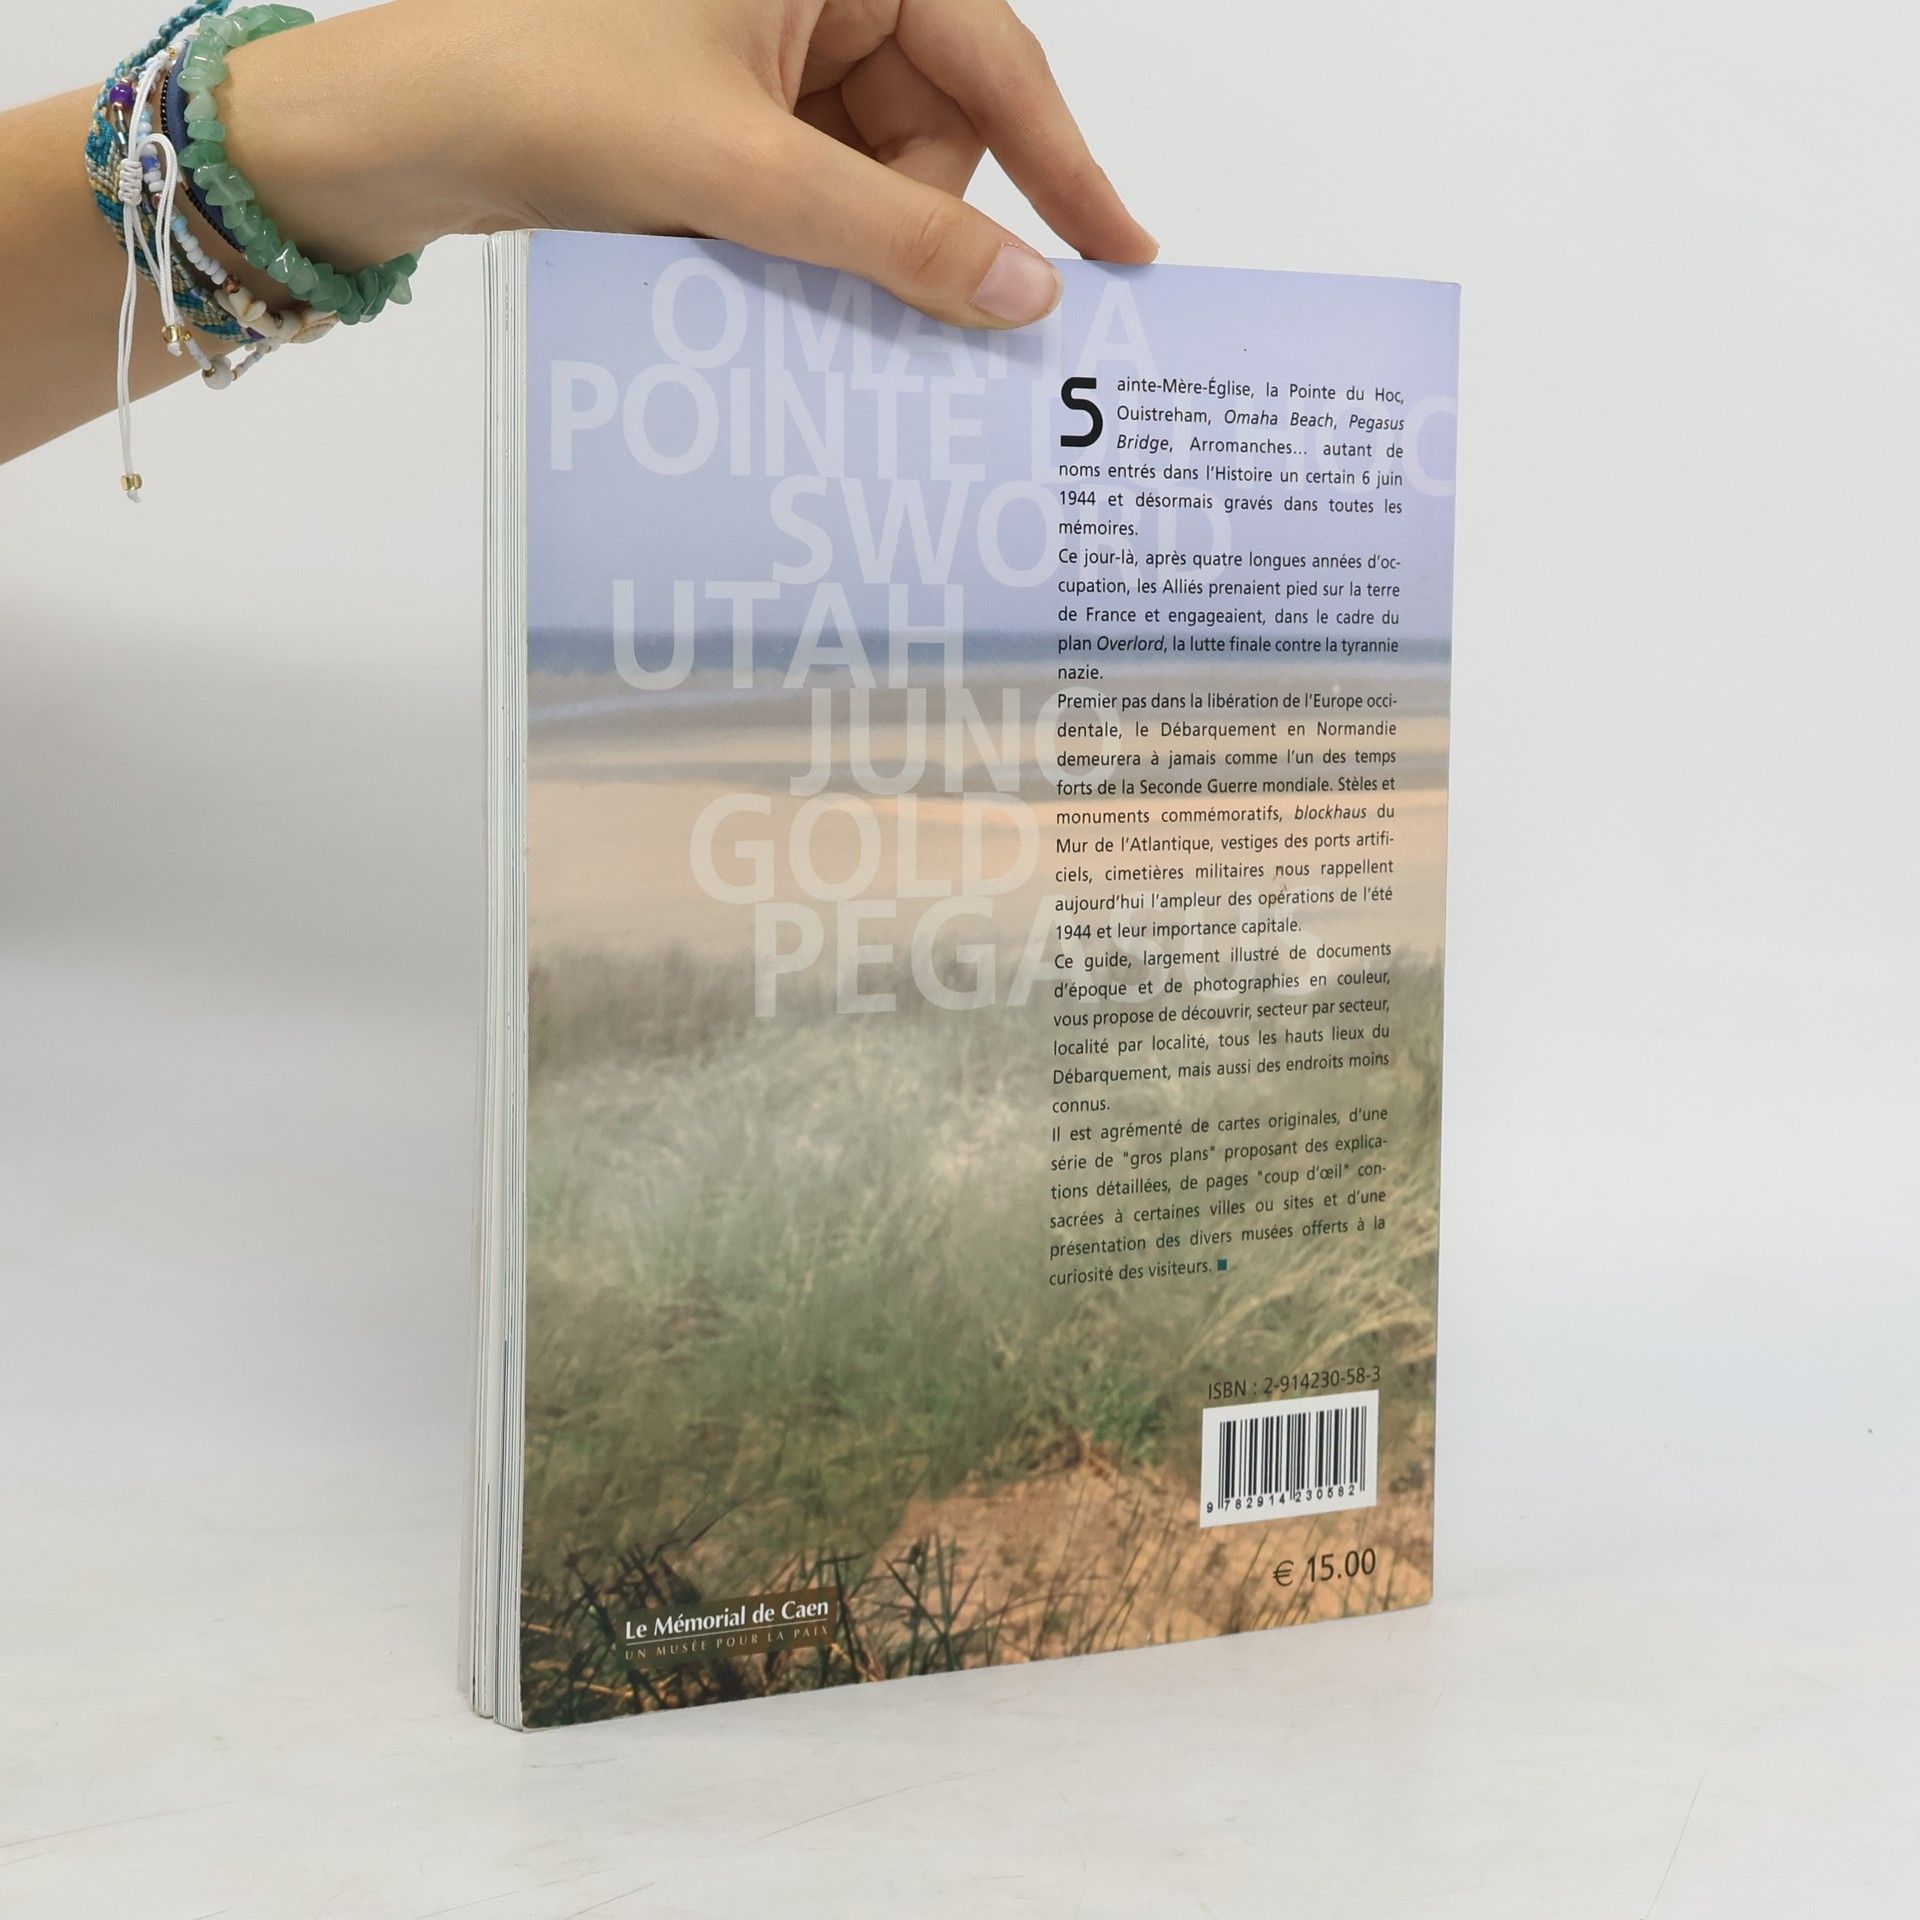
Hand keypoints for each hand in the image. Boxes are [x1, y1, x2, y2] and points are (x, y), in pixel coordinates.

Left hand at [227, 0, 1157, 327]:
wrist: (395, 126)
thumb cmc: (548, 89)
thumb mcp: (745, 170)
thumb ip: (897, 237)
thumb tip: (1026, 294)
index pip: (996, 63)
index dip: (1066, 168)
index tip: (1123, 254)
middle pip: (937, 129)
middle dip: (911, 222)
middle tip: (879, 303)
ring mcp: (769, 46)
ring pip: (875, 172)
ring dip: (844, 242)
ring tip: (760, 262)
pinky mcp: (728, 104)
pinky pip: (813, 185)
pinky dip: (799, 240)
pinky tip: (749, 264)